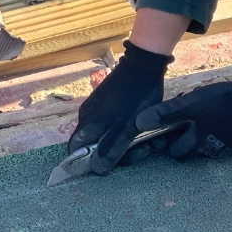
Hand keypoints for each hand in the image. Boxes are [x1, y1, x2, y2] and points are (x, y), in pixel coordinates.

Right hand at [66, 40, 172, 174]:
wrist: (145, 62)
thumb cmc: (135, 96)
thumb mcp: (127, 127)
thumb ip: (111, 148)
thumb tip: (96, 169)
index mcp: (88, 123)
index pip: (76, 150)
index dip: (91, 161)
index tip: (114, 164)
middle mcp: (90, 115)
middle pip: (98, 145)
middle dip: (122, 151)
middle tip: (146, 149)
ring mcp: (101, 107)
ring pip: (112, 134)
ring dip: (131, 141)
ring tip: (155, 140)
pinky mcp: (113, 102)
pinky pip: (118, 123)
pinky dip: (131, 129)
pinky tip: (149, 129)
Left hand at [133, 73, 231, 161]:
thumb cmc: (227, 104)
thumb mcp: (195, 103)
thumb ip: (167, 113)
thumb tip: (139, 124)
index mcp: (198, 141)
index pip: (176, 152)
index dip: (167, 146)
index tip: (162, 138)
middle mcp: (212, 150)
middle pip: (193, 153)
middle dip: (186, 143)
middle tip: (183, 129)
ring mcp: (231, 148)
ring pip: (210, 147)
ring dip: (205, 138)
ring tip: (205, 122)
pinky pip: (228, 142)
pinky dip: (223, 135)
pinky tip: (226, 121)